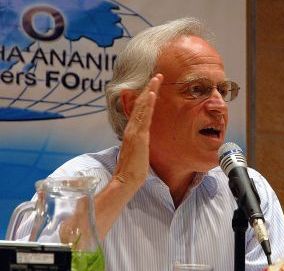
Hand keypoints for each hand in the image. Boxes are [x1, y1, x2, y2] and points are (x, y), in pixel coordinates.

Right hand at [113, 73, 163, 191]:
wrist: (126, 181)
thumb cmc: (133, 171)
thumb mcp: (138, 153)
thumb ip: (140, 144)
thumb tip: (143, 141)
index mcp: (132, 132)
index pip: (139, 110)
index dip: (146, 97)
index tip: (153, 86)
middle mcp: (132, 129)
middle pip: (140, 104)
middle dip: (149, 88)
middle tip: (157, 75)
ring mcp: (134, 132)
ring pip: (142, 107)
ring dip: (150, 91)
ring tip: (157, 78)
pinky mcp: (138, 137)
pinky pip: (144, 117)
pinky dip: (147, 104)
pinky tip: (152, 94)